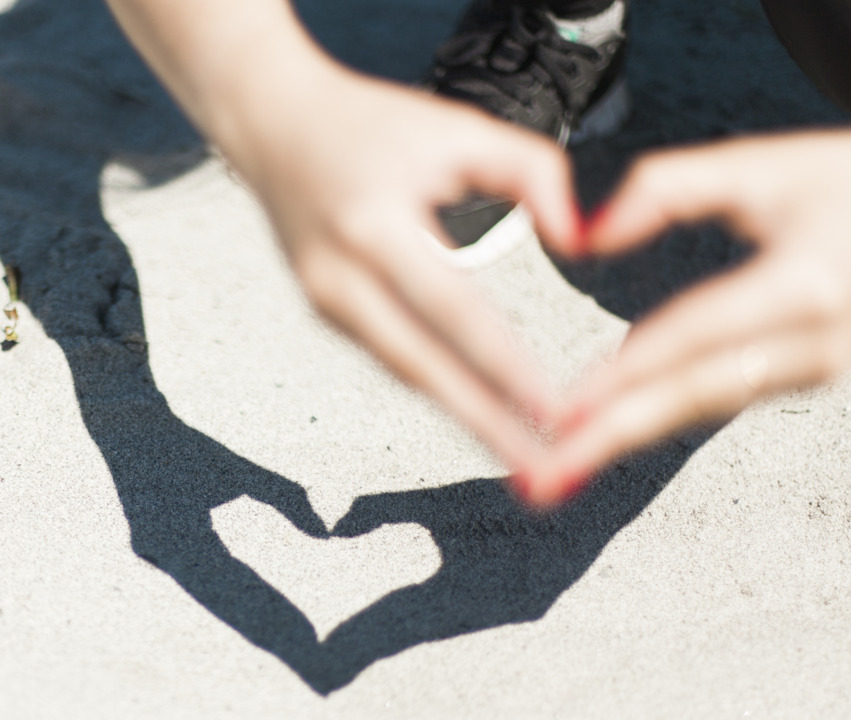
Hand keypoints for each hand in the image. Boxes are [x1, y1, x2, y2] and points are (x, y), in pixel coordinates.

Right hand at [221, 63, 580, 468]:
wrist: (272, 124)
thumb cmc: (375, 123)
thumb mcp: (460, 128)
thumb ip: (534, 173)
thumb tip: (578, 244)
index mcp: (374, 227)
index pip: (455, 313)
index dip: (506, 369)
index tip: (554, 412)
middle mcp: (339, 275)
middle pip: (422, 367)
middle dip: (484, 425)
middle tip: (542, 471)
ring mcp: (323, 299)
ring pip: (404, 371)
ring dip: (462, 415)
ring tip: (521, 455)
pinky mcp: (322, 310)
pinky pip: (389, 356)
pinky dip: (435, 387)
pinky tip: (478, 410)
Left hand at [519, 111, 850, 506]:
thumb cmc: (837, 178)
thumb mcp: (752, 163)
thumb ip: (662, 188)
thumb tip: (583, 235)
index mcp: (806, 283)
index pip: (696, 335)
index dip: (626, 374)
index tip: (565, 406)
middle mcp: (818, 340)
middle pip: (695, 395)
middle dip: (614, 437)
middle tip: (546, 475)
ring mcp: (819, 367)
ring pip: (705, 406)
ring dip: (629, 436)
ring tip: (561, 468)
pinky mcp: (811, 377)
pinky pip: (721, 399)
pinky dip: (662, 418)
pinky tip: (606, 435)